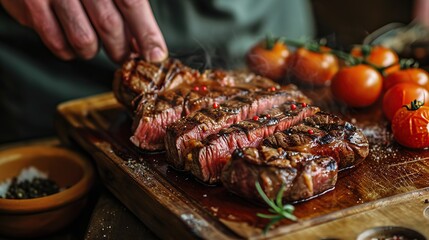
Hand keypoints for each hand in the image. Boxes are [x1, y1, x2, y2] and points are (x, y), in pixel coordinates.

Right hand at [0, 0, 167, 62]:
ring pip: (84, 40)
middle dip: (121, 49)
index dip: (146, 34)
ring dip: (94, 51)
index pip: (132, 4)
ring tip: (95, 43)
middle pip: (109, 25)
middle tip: (124, 55)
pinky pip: (57, 43)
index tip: (155, 56)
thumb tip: (146, 43)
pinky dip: (69, 50)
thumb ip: (129, 6)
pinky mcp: (31, 3)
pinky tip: (72, 42)